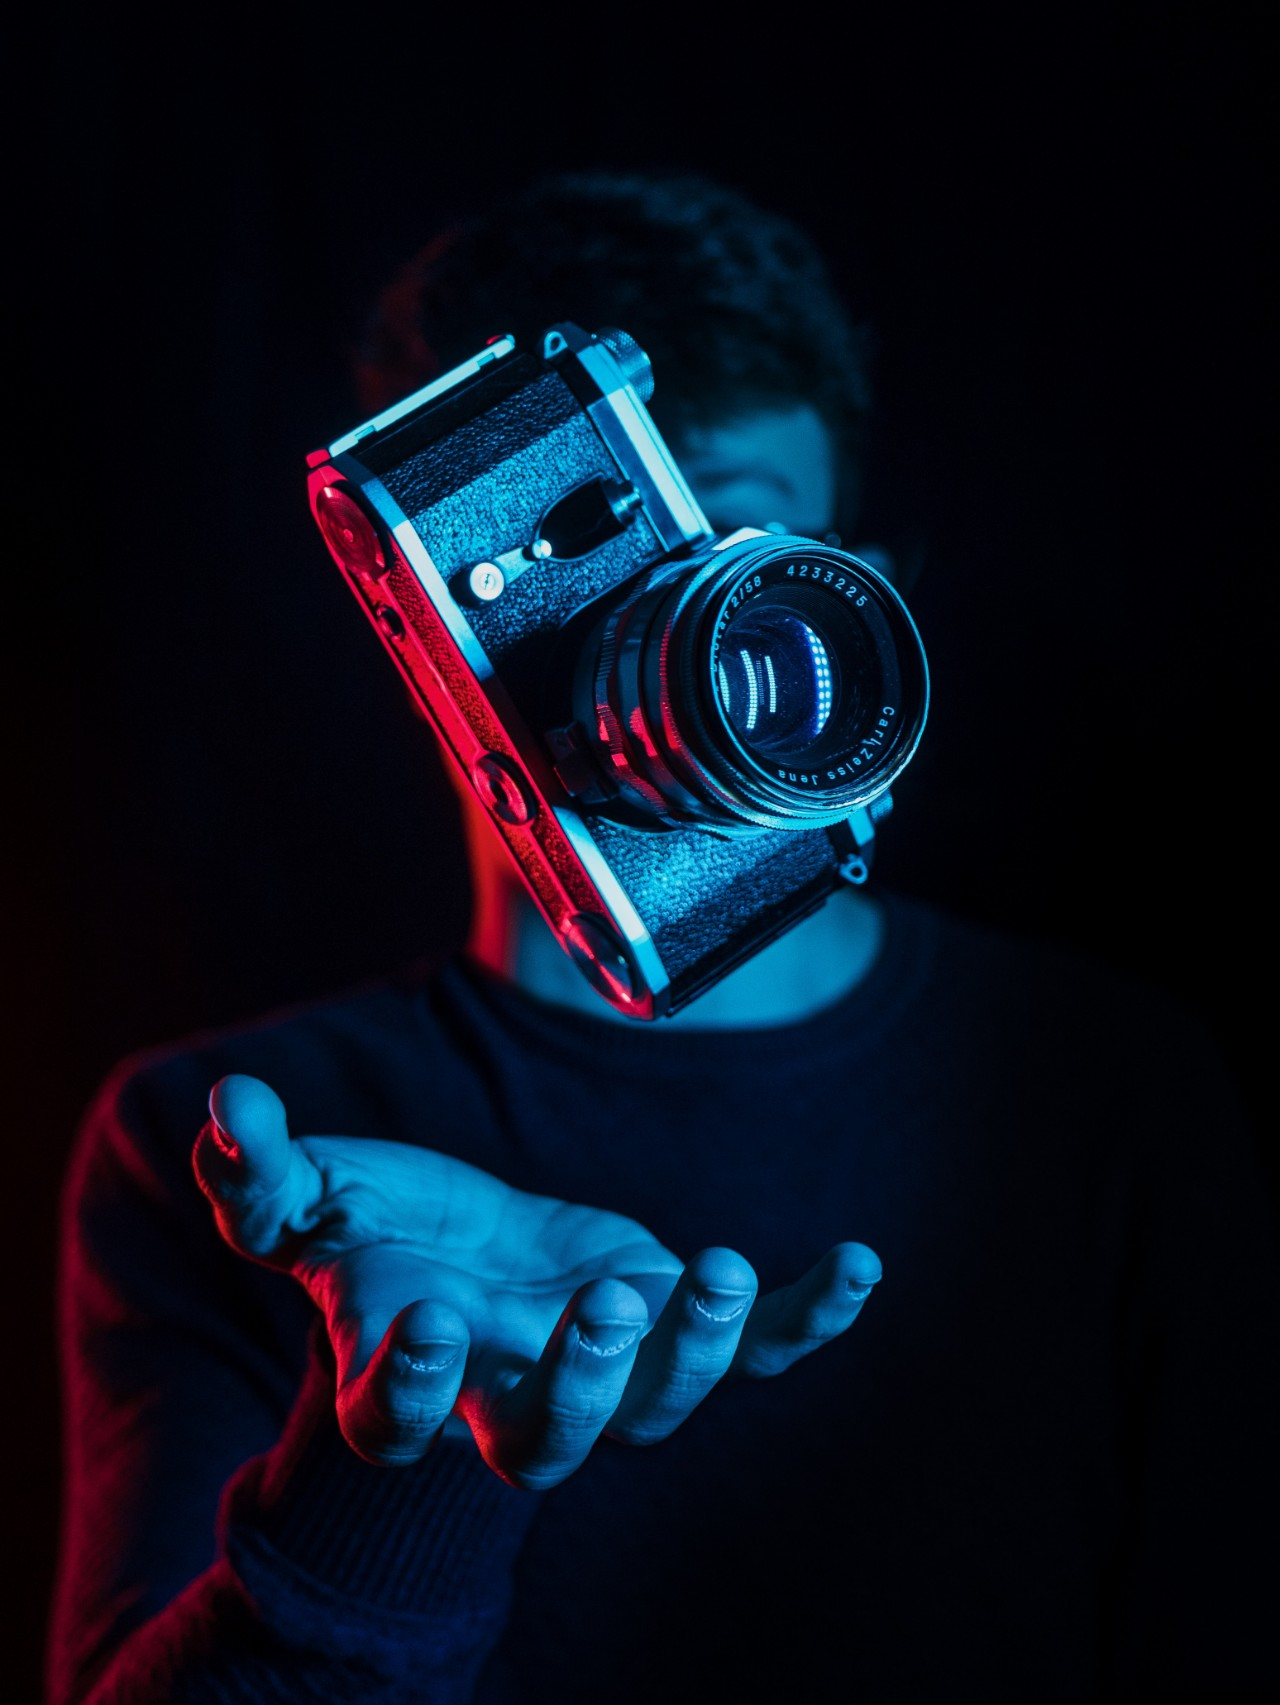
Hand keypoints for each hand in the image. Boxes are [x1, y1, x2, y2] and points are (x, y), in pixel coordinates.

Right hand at [194, 1073, 880, 1489]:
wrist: (452, 1262)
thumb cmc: (371, 1235)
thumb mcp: (305, 1197)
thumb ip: (262, 1168)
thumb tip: (229, 1101)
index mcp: (403, 1370)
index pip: (393, 1419)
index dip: (403, 1386)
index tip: (423, 1319)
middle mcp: (506, 1391)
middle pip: (546, 1442)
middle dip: (581, 1384)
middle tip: (607, 1305)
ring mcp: (599, 1369)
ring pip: (651, 1405)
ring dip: (692, 1350)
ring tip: (716, 1274)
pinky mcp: (667, 1328)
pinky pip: (750, 1353)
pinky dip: (805, 1320)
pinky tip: (860, 1268)